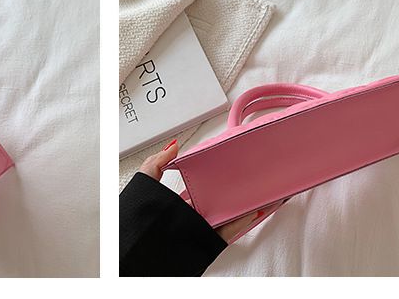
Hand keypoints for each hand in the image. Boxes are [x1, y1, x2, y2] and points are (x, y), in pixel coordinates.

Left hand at [139, 140, 265, 242]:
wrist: (143, 251)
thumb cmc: (142, 219)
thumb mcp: (146, 183)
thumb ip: (157, 162)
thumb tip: (173, 146)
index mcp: (177, 204)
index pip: (197, 188)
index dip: (210, 178)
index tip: (223, 166)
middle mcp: (190, 217)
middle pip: (216, 202)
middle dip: (230, 191)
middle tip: (245, 176)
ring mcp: (200, 228)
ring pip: (225, 215)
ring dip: (241, 205)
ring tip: (255, 190)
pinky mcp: (208, 240)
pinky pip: (229, 230)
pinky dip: (242, 221)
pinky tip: (252, 209)